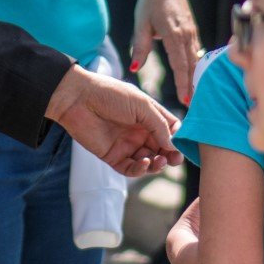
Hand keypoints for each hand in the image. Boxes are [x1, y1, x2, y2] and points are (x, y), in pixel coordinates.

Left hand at [47, 65, 182, 177]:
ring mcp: (127, 145)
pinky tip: (144, 162)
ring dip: (157, 164)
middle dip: (171, 155)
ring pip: (149, 161)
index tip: (185, 145)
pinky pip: (131, 169)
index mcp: (148, 116)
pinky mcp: (113, 157)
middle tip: (175, 159)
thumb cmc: (111, 94)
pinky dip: (140, 169)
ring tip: (159, 161)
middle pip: (162, 149)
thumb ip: (159, 125)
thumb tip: (175, 145)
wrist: (78, 99)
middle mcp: (139, 131)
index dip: (179, 139)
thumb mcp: (141, 105)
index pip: (170, 130)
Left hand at [133, 0, 200, 104]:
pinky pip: (196, 51)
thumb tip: (135, 69)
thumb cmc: (148, 3)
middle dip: (193, 86)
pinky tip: (196, 78)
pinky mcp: (193, 30)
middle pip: (192, 65)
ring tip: (195, 97)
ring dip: (197, 78)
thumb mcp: (140, 24)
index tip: (185, 100)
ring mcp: (192, 31)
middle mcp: (186, 34)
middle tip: (193, 106)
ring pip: (196, 59)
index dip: (183, 83)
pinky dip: (196, 66)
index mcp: (173, 33)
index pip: (180, 64)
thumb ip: (139, 47)